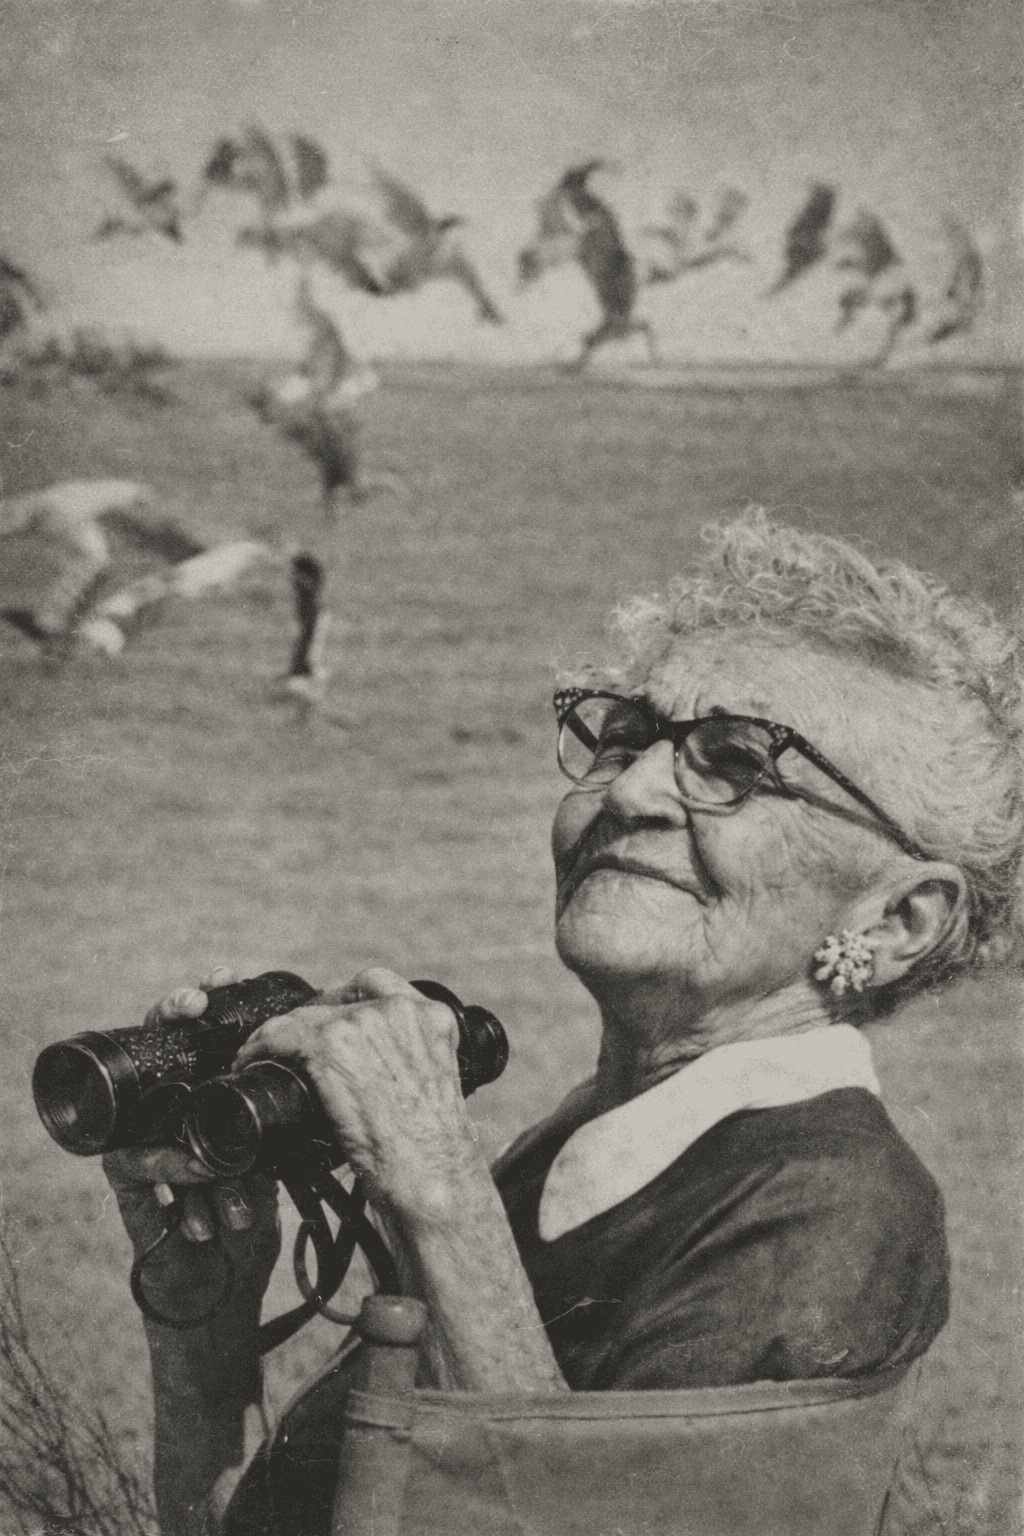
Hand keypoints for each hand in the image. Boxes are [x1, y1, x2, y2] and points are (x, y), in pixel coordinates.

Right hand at [103, 968, 280, 1318]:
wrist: (225, 1290)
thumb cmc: (254, 1214)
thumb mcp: (285, 1155)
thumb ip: (302, 1114)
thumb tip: (348, 1071)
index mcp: (210, 1096)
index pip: (202, 1033)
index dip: (208, 998)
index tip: (226, 979)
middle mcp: (173, 1110)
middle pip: (162, 1045)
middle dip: (176, 1015)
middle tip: (196, 1004)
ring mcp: (145, 1141)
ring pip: (151, 1103)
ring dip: (191, 1113)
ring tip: (225, 1118)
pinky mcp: (127, 1184)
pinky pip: (134, 1160)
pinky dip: (170, 1164)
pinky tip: (199, 1169)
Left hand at [234, 967, 482, 1223]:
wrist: (431, 1174)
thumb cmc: (432, 1151)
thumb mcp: (431, 1087)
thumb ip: (407, 1063)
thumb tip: (368, 1070)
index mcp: (432, 1017)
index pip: (379, 984)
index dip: (345, 998)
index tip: (328, 1016)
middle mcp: (400, 1010)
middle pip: (336, 999)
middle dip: (310, 1021)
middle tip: (291, 1046)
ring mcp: (365, 1023)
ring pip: (304, 1016)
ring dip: (279, 1036)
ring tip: (260, 1054)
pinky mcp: (333, 1045)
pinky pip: (280, 1035)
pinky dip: (259, 1047)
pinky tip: (250, 1060)